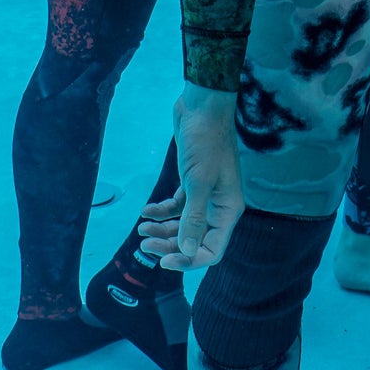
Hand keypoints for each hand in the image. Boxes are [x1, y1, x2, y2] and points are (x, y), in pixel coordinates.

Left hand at [138, 85, 243, 270]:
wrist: (202, 108)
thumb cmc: (205, 144)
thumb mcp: (199, 183)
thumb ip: (194, 218)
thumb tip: (188, 250)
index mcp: (227, 210)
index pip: (212, 249)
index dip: (189, 259)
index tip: (164, 261)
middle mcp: (218, 207)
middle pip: (195, 239)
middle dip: (170, 245)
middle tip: (144, 244)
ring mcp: (205, 195)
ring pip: (183, 224)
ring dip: (163, 230)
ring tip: (141, 228)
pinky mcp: (192, 183)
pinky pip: (177, 206)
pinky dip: (161, 211)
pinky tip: (145, 210)